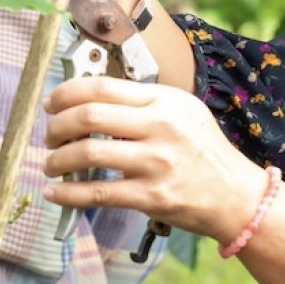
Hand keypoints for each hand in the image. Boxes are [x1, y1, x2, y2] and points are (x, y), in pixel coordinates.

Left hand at [42, 76, 266, 244]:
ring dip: (57, 159)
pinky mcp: (151, 196)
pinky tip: (55, 192)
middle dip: (56, 125)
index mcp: (164, 101)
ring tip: (51, 163)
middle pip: (88, 116)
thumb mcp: (183, 111)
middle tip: (49, 135)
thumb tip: (91, 100)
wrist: (235, 195)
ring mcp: (155, 163)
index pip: (101, 87)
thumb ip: (143, 103)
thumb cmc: (206, 152)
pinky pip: (97, 192)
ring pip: (87, 153)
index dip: (66, 93)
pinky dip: (68, 193)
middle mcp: (159, 127)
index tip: (51, 103)